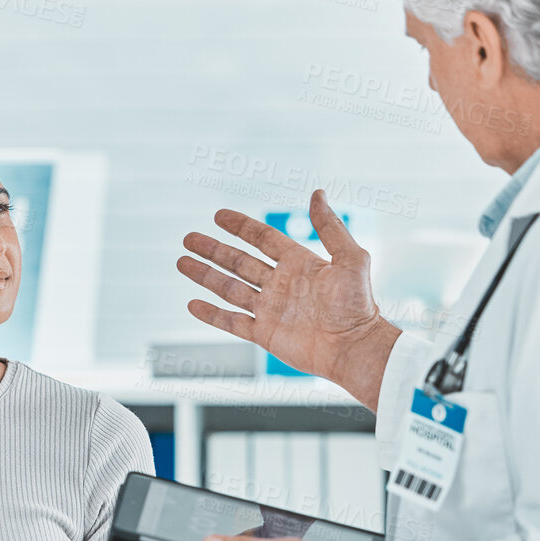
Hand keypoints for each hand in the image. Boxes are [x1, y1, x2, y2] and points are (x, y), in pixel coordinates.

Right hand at [177, 189, 389, 382]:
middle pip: (238, 261)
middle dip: (213, 250)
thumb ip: (330, 227)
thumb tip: (317, 193)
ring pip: (230, 288)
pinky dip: (212, 314)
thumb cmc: (357, 304)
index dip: (241, 226)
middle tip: (189, 238)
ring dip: (205, 276)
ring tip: (182, 262)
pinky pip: (232, 322)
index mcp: (298, 263)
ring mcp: (270, 310)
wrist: (353, 347)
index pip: (262, 239)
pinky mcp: (265, 334)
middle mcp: (280, 284)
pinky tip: (193, 304)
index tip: (219, 216)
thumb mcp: (350, 257)